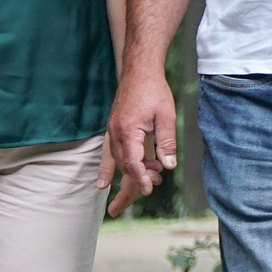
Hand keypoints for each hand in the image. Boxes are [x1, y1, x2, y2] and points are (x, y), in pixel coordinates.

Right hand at [104, 72, 176, 217]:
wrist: (138, 70)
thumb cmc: (154, 90)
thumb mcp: (167, 116)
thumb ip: (166, 143)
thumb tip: (168, 167)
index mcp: (129, 130)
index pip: (132, 163)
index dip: (141, 179)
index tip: (149, 189)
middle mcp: (116, 133)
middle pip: (122, 167)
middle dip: (131, 184)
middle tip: (133, 201)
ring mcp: (112, 131)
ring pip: (116, 162)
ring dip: (128, 175)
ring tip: (139, 188)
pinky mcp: (114, 129)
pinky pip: (109, 153)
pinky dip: (107, 168)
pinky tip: (102, 182)